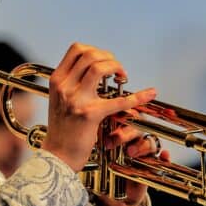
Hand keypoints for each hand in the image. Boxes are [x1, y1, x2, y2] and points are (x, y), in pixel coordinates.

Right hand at [41, 43, 158, 205]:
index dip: (96, 50)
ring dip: (117, 68)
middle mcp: (64, 86)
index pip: (77, 49)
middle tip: (118, 71)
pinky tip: (148, 94)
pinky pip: (118, 100)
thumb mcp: (60, 100)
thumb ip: (73, 84)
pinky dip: (137, 97)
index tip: (105, 61)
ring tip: (122, 78)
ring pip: (100, 67)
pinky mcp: (89, 115)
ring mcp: (76, 100)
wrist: (57, 156)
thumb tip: (94, 69)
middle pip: (90, 54)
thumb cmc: (63, 131)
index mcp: (57, 81)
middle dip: (110, 58)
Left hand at [91, 122, 168, 205]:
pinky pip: (161, 159)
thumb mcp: (91, 168)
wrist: (112, 203)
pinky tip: (164, 156)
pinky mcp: (150, 166)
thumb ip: (85, 156)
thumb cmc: (101, 182)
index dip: (118, 117)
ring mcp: (140, 154)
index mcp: (114, 137)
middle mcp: (129, 143)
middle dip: (126, 131)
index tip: (109, 117)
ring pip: (148, 140)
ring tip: (131, 152)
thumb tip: (73, 145)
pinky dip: (164, 156)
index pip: (119, 121)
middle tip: (113, 140)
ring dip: (141, 144)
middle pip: (135, 127)